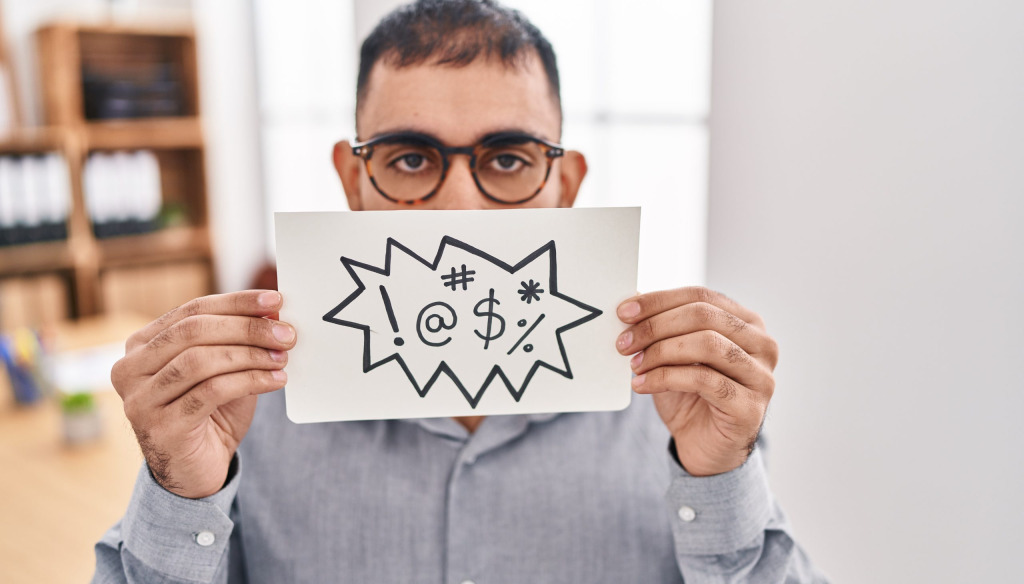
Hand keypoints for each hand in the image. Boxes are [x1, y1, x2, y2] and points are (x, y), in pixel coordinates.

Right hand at [110, 290, 295, 497]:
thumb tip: (272, 310)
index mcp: (141, 345)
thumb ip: (237, 340)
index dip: (236, 302)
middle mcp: (130, 369)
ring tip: (282, 358)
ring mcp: (140, 400)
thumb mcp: (223, 369)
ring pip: (200, 360)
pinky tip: (275, 380)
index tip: (276, 300)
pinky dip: (249, 381)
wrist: (196, 472)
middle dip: (247, 328)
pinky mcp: (160, 427)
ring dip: (250, 355)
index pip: (192, 310)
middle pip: (194, 331)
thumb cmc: (210, 414)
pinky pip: (211, 392)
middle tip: (286, 333)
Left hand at [615, 287, 778, 476]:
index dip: (659, 301)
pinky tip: (642, 384)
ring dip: (661, 351)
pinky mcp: (750, 406)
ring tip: (634, 364)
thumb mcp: (674, 354)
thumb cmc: (690, 395)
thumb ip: (663, 327)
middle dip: (656, 326)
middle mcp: (762, 344)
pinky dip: (665, 378)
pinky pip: (703, 380)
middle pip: (704, 316)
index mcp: (746, 323)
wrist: (703, 445)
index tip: (623, 312)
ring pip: (707, 344)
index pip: (701, 297)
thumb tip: (632, 302)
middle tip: (623, 342)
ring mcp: (761, 375)